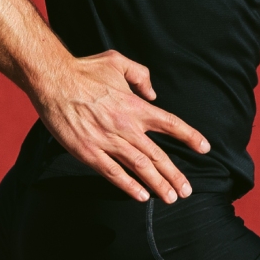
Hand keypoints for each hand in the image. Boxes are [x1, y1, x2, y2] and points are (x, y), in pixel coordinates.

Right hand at [30, 51, 209, 202]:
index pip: (170, 124)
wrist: (54, 81)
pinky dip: (129, 186)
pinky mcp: (89, 152)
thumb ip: (140, 75)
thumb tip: (153, 92)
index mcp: (136, 106)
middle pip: (158, 155)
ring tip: (170, 198)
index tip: (204, 148)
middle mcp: (127, 126)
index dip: (189, 137)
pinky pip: (113, 173)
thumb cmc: (84, 70)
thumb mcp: (117, 61)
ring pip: (140, 167)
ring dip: (157, 184)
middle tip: (186, 191)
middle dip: (175, 174)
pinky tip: (141, 196)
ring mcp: (108, 141)